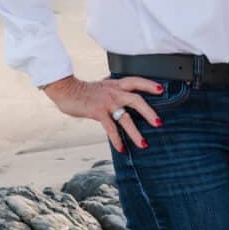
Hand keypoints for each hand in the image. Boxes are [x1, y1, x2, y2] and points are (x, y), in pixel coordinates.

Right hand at [42, 74, 164, 152]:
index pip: (136, 81)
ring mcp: (106, 102)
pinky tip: (122, 148)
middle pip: (137, 100)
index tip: (161, 90)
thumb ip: (113, 87)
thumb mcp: (103, 85)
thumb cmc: (84, 90)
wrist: (67, 90)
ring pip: (125, 117)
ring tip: (144, 144)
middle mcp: (114, 92)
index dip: (149, 85)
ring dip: (135, 132)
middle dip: (149, 112)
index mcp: (116, 84)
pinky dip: (117, 139)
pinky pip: (110, 128)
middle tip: (159, 123)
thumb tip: (121, 87)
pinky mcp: (98, 112)